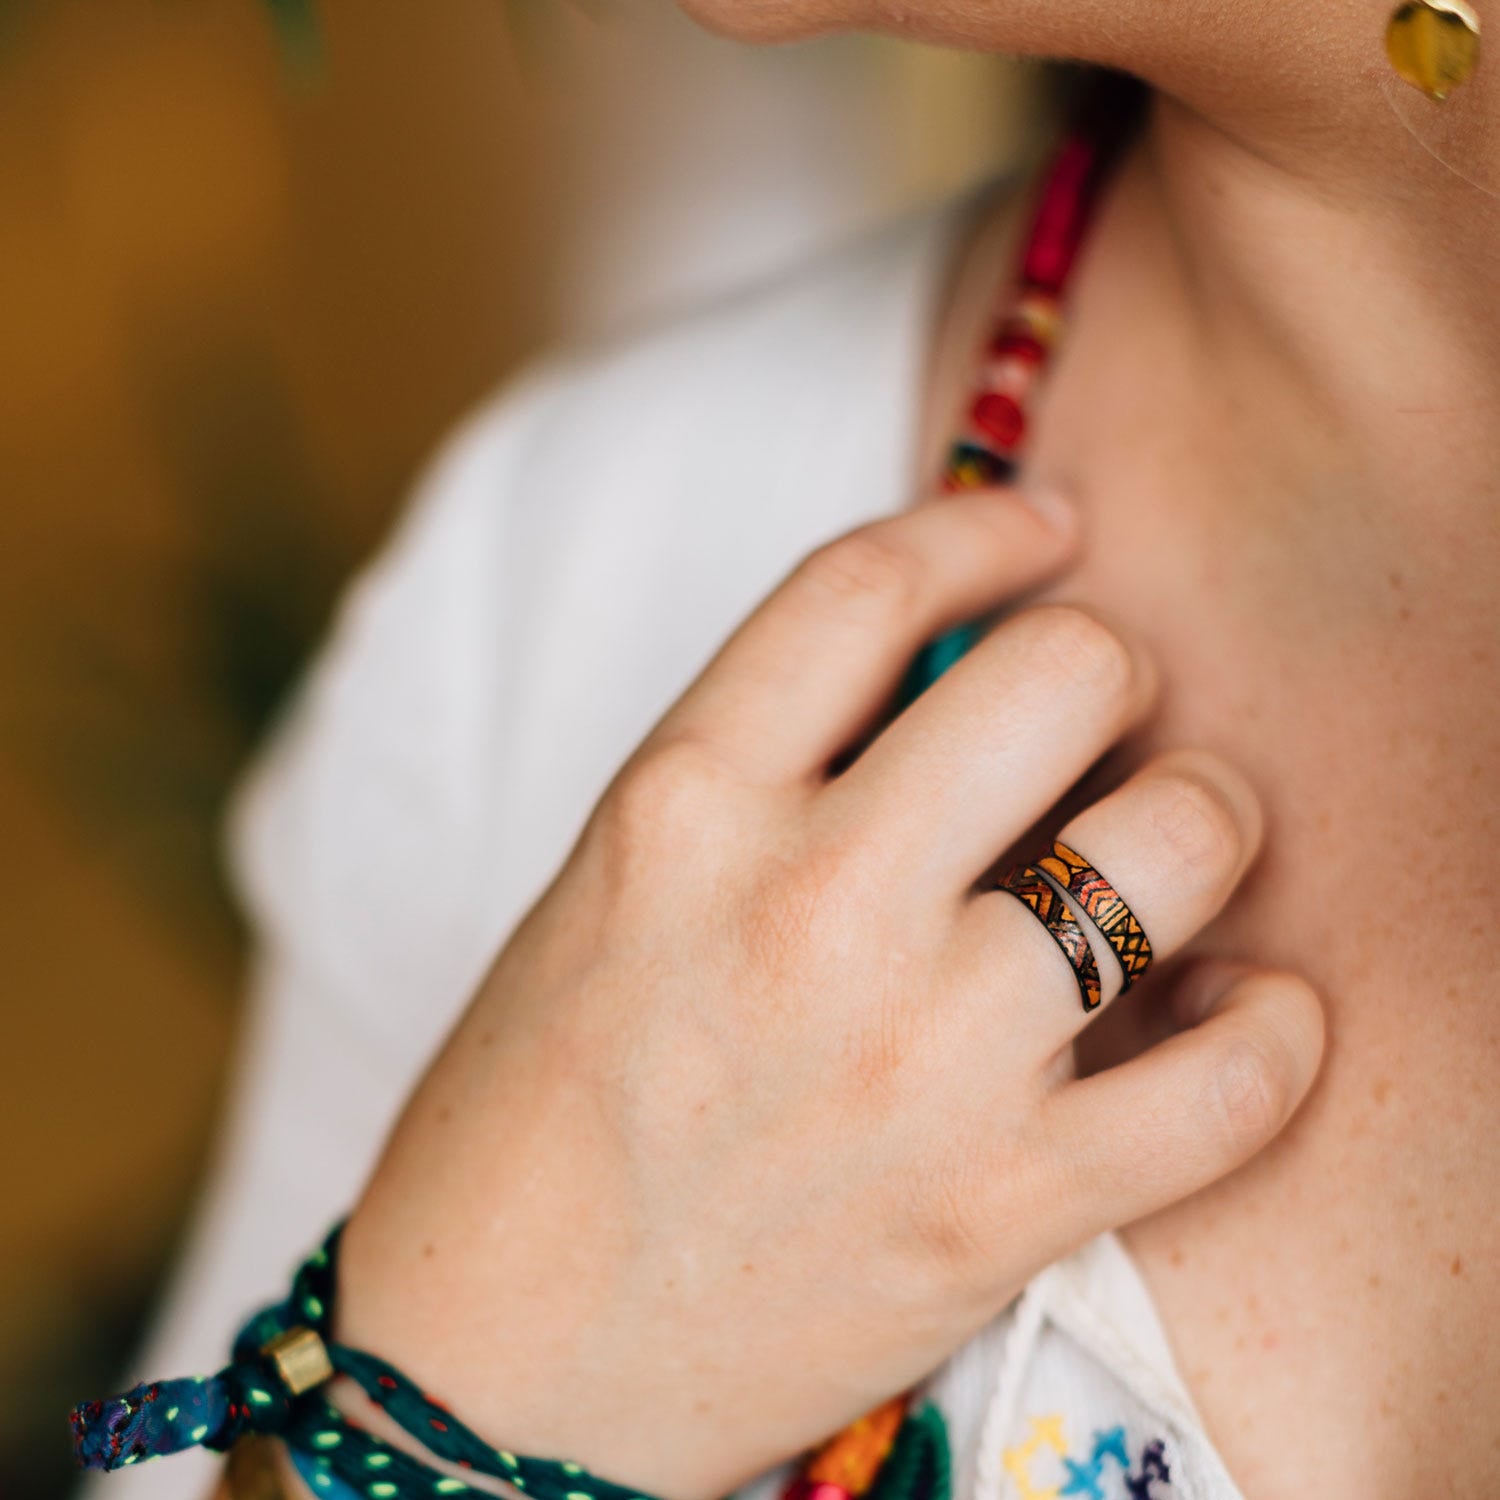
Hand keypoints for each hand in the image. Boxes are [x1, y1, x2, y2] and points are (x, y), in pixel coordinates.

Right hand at [337, 487, 1323, 1499]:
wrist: (497, 1361)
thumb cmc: (536, 1108)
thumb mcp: (614, 884)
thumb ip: (765, 769)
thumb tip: (947, 680)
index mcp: (681, 805)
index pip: (869, 585)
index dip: (986, 527)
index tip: (1044, 531)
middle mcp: (806, 904)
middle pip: (1063, 675)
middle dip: (1112, 663)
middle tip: (1105, 708)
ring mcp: (915, 1058)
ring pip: (1173, 844)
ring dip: (1204, 820)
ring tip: (1175, 846)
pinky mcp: (998, 1208)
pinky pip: (1229, 1084)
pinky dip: (1274, 1030)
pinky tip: (1250, 1008)